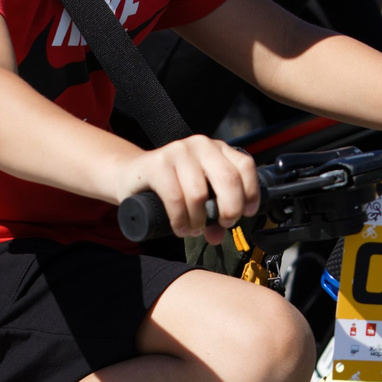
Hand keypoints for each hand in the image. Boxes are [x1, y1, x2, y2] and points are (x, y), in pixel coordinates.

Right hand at [113, 135, 261, 243]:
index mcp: (216, 149)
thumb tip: (218, 236)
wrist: (131, 175)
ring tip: (194, 229)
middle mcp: (200, 145)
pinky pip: (176, 198)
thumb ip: (212, 215)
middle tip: (222, 224)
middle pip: (228, 179)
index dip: (250, 193)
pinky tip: (180, 228)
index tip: (246, 214)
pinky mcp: (157, 163)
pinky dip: (180, 219)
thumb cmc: (169, 186)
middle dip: (229, 209)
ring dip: (199, 220)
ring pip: (199, 193)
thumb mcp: (197, 197)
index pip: (245, 167)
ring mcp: (178, 151)